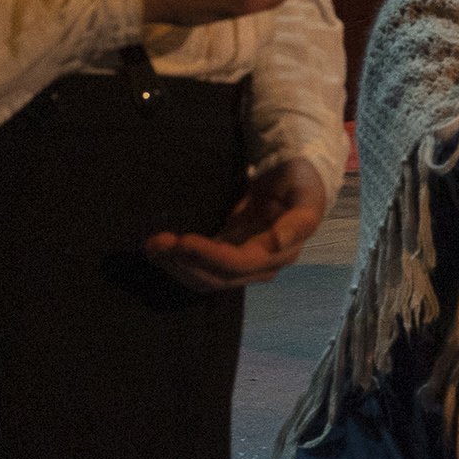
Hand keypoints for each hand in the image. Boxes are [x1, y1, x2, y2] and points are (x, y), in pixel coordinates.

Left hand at [145, 157, 327, 290]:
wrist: (298, 179)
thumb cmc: (302, 182)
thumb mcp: (307, 195)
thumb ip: (298, 222)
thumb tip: (278, 243)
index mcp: (282, 252)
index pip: (238, 263)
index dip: (208, 256)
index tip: (181, 241)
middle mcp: (263, 265)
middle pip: (217, 277)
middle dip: (184, 262)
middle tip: (155, 242)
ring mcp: (245, 264)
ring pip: (206, 278)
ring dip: (176, 266)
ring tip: (151, 246)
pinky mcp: (231, 256)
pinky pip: (203, 269)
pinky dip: (180, 262)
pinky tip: (161, 250)